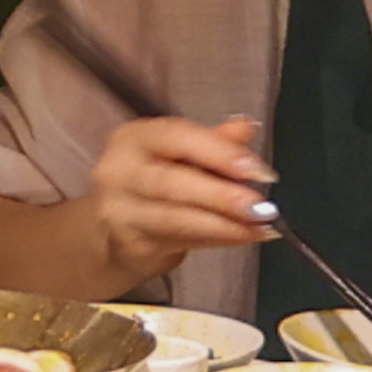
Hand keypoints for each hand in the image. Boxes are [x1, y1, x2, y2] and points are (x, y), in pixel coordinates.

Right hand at [87, 117, 274, 274]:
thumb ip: (213, 141)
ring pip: (176, 219)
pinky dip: (218, 240)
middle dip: (222, 196)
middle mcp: (119, 172)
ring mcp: (120, 212)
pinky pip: (181, 242)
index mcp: (133, 138)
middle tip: (261, 206)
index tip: (256, 169)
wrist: (111, 234)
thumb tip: (246, 127)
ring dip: (225, 225)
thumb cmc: (151, 185)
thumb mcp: (179, 155)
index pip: (176, 137)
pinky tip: (243, 236)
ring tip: (259, 225)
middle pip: (172, 183)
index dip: (218, 152)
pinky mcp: (131, 245)